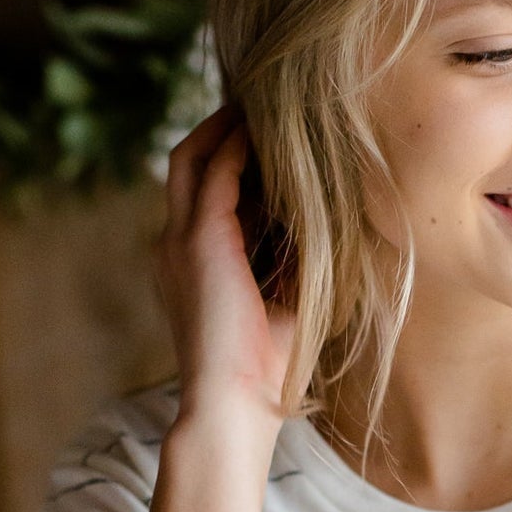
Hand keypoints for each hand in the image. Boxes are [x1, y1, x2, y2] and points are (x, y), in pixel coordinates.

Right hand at [151, 103, 297, 424]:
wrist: (234, 407)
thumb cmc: (265, 371)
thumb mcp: (286, 304)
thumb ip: (297, 264)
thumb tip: (337, 231)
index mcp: (191, 264)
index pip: (202, 192)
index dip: (230, 159)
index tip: (268, 137)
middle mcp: (174, 246)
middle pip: (187, 162)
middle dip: (219, 129)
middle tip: (259, 103)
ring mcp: (179, 241)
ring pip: (193, 158)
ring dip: (226, 128)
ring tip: (262, 104)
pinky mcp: (197, 242)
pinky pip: (214, 174)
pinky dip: (239, 149)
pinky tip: (268, 134)